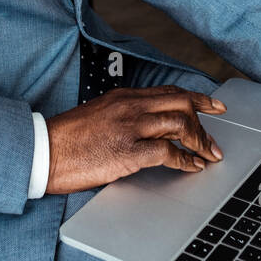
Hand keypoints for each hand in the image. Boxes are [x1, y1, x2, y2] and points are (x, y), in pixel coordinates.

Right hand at [45, 84, 227, 192]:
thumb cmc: (68, 139)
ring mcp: (130, 127)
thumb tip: (151, 129)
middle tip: (216, 137)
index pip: (170, 92)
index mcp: (124, 96)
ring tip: (208, 155)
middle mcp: (131, 106)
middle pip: (182, 103)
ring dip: (200, 141)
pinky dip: (186, 160)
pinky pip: (168, 152)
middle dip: (205, 120)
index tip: (214, 106)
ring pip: (180, 124)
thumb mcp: (100, 115)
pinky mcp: (128, 151)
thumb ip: (126, 116)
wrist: (45, 151)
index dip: (197, 98)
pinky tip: (191, 167)